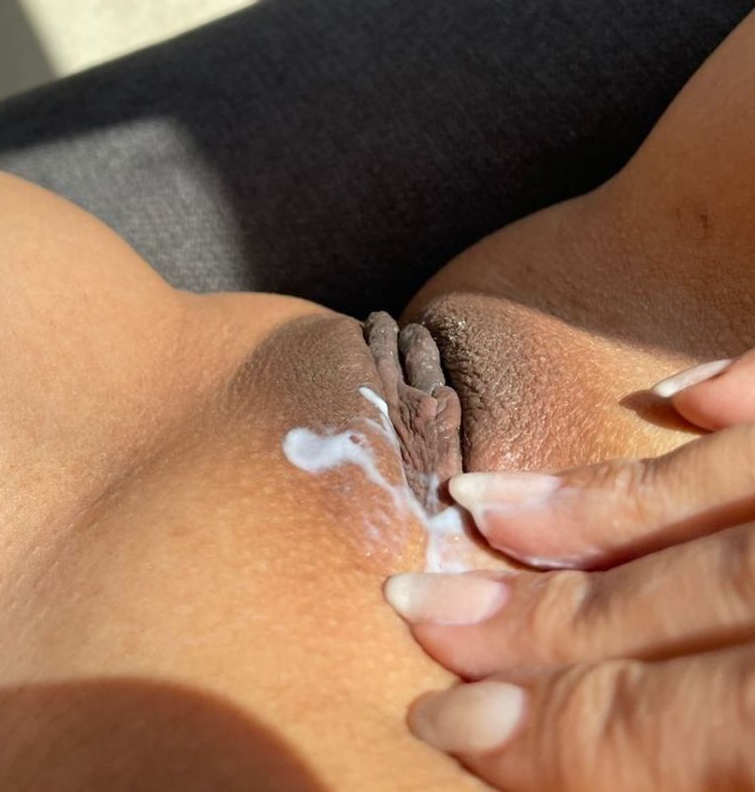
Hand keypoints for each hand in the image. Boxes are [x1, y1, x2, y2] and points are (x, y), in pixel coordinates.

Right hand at [385, 352, 754, 790]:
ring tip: (481, 501)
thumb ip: (689, 778)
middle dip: (534, 608)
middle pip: (673, 592)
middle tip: (418, 600)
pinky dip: (746, 387)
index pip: (651, 718)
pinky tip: (681, 393)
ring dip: (594, 499)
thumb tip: (576, 779)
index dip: (544, 726)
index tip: (446, 716)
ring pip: (725, 487)